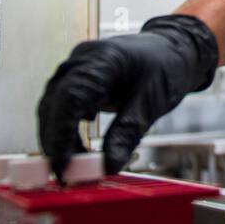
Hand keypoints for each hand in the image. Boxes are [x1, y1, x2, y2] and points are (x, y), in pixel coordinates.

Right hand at [37, 15, 218, 178]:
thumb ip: (128, 132)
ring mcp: (75, 67)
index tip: (63, 164)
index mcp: (103, 59)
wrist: (172, 49)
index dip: (62, 132)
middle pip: (54, 102)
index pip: (70, 96)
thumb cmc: (165, 67)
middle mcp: (81, 60)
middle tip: (64, 174)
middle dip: (55, 140)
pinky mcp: (76, 78)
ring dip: (57, 137)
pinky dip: (65, 129)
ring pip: (53, 105)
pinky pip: (61, 105)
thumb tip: (108, 167)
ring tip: (74, 165)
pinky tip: (78, 146)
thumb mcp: (152, 101)